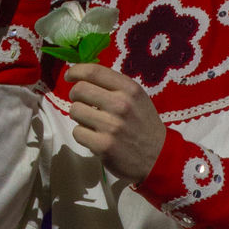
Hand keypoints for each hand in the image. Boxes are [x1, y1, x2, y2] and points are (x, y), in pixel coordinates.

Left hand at [65, 62, 165, 181]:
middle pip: (79, 90)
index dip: (76, 71)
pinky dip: (82, 135)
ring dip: (79, 116)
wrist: (159, 157)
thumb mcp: (137, 99)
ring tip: (91, 122)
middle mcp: (121, 104)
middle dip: (75, 95)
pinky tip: (94, 137)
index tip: (70, 76)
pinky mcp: (103, 146)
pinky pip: (77, 132)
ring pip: (75, 111)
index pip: (94, 71)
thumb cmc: (144, 125)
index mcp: (130, 89)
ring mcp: (111, 126)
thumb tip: (83, 77)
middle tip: (81, 103)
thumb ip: (115, 87)